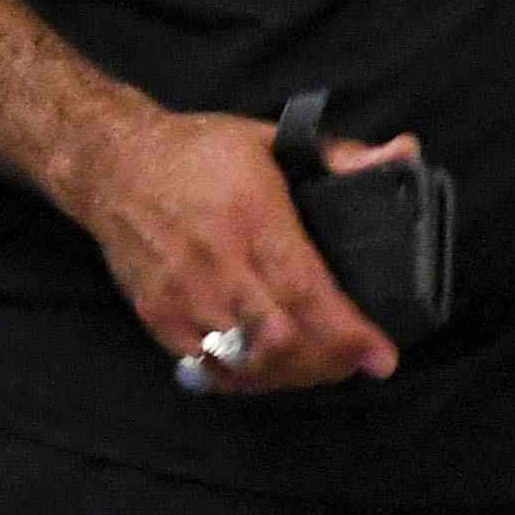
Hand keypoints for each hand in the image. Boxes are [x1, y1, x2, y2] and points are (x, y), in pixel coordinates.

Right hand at [79, 104, 392, 392]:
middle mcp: (215, 262)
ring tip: (318, 364)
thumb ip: (339, 156)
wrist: (112, 165)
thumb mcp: (269, 139)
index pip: (306, 290)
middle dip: (326, 361)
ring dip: (289, 373)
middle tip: (354, 359)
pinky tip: (269, 366)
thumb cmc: (196, 152)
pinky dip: (245, 375)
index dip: (347, 333)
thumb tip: (402, 153)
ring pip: (245, 362)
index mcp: (251, 217)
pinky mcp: (158, 316)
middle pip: (279, 340)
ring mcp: (182, 295)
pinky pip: (208, 366)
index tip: (382, 357)